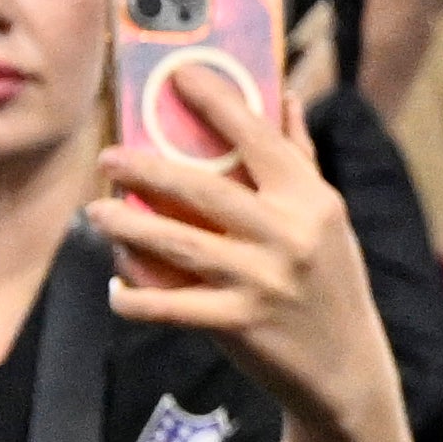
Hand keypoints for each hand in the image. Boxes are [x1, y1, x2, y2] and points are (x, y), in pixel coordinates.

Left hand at [94, 62, 392, 441]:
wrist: (345, 366)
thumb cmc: (331, 281)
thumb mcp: (327, 217)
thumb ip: (300, 157)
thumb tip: (285, 94)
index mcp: (312, 200)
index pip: (259, 139)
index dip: (218, 102)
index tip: (179, 75)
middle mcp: (289, 235)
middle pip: (204, 190)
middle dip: (148, 170)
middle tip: (109, 158)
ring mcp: (263, 280)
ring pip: (180, 245)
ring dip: (130, 227)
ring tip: (96, 212)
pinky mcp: (240, 324)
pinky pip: (173, 306)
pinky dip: (138, 299)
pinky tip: (117, 289)